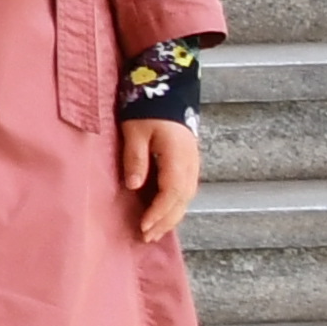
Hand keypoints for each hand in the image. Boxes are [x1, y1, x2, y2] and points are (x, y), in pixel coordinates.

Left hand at [123, 112, 200, 240]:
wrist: (169, 89)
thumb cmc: (148, 108)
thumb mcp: (135, 130)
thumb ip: (135, 158)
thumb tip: (134, 185)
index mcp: (178, 158)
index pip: (171, 194)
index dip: (158, 213)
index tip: (143, 226)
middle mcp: (190, 165)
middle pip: (181, 201)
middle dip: (164, 221)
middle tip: (145, 237)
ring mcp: (192, 165)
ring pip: (185, 199)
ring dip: (170, 217)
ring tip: (153, 232)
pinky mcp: (189, 163)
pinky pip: (185, 191)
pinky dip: (175, 206)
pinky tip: (164, 214)